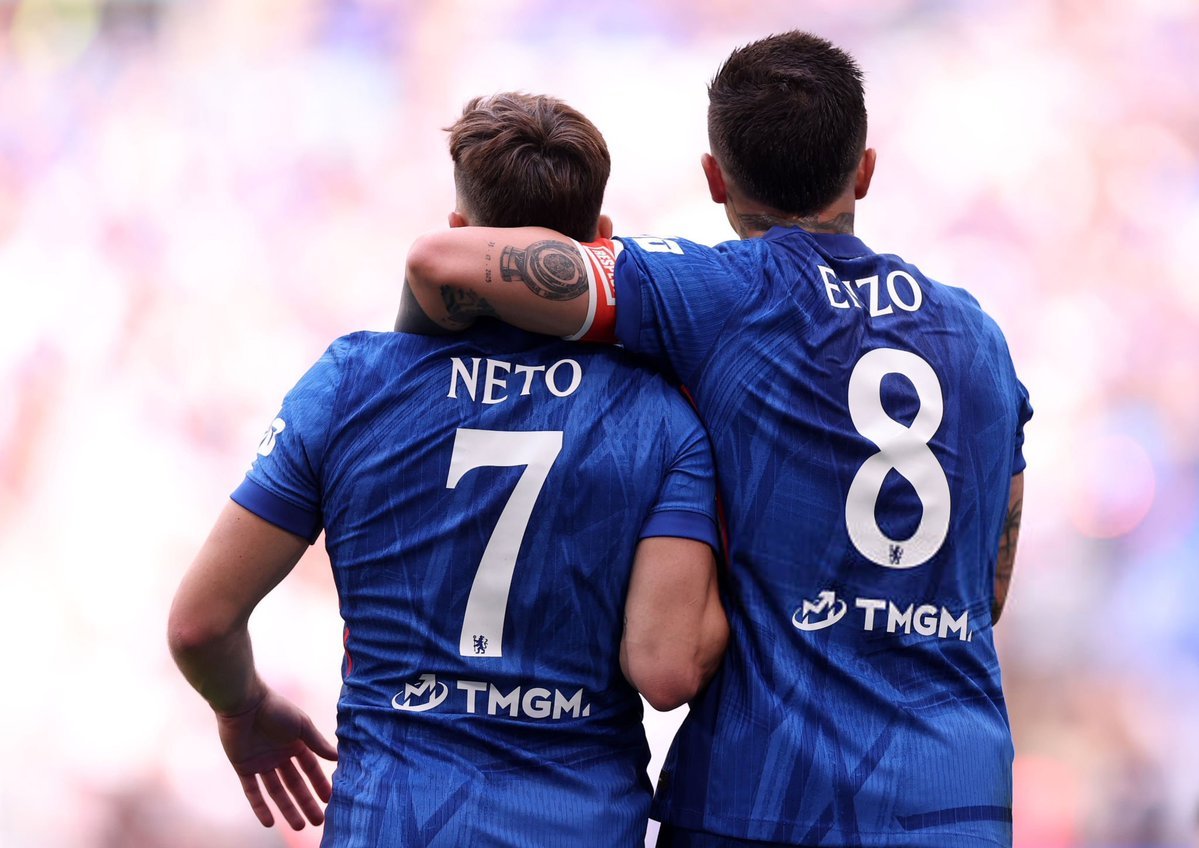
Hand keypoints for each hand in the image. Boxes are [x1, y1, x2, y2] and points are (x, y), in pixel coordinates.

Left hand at [214, 686, 337, 828]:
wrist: (243, 703)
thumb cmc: (275, 708)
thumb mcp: (301, 725)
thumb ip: (317, 743)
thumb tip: (337, 757)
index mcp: (295, 743)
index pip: (310, 768)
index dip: (319, 784)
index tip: (329, 800)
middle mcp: (279, 755)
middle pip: (295, 784)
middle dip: (306, 802)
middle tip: (318, 821)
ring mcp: (261, 763)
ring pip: (276, 791)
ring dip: (287, 808)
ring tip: (299, 825)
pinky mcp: (243, 767)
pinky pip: (252, 791)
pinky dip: (259, 807)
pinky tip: (269, 822)